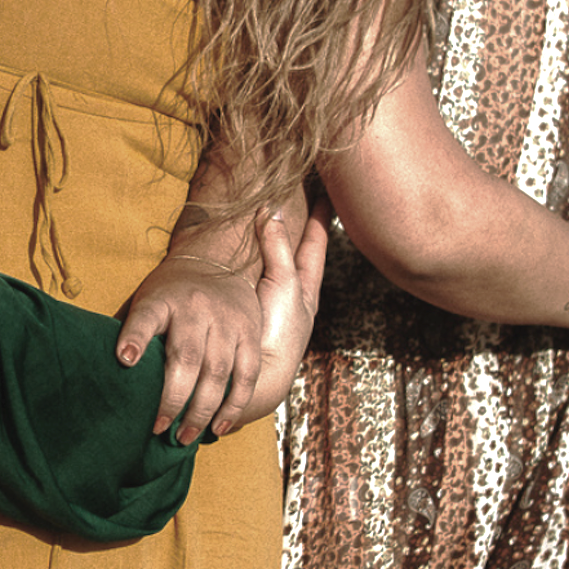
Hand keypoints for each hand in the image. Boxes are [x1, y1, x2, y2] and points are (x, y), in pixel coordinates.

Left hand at [115, 231, 264, 445]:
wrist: (218, 262)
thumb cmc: (170, 294)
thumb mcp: (146, 299)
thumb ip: (130, 331)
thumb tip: (99, 368)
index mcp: (161, 300)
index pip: (146, 317)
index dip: (135, 338)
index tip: (124, 360)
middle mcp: (195, 309)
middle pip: (187, 358)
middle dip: (173, 399)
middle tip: (159, 428)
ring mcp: (226, 321)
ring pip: (218, 372)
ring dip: (201, 411)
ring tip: (185, 436)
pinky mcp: (249, 333)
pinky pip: (246, 375)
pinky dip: (234, 405)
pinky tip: (219, 427)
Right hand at [249, 196, 331, 418]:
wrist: (257, 375)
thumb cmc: (279, 331)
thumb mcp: (284, 283)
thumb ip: (277, 247)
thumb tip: (272, 209)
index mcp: (306, 287)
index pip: (316, 244)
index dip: (321, 218)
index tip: (326, 194)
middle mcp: (292, 295)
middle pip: (299, 253)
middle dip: (302, 229)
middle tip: (307, 199)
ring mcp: (271, 305)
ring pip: (277, 266)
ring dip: (277, 245)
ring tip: (273, 220)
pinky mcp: (249, 313)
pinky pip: (253, 279)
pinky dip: (254, 263)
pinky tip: (242, 257)